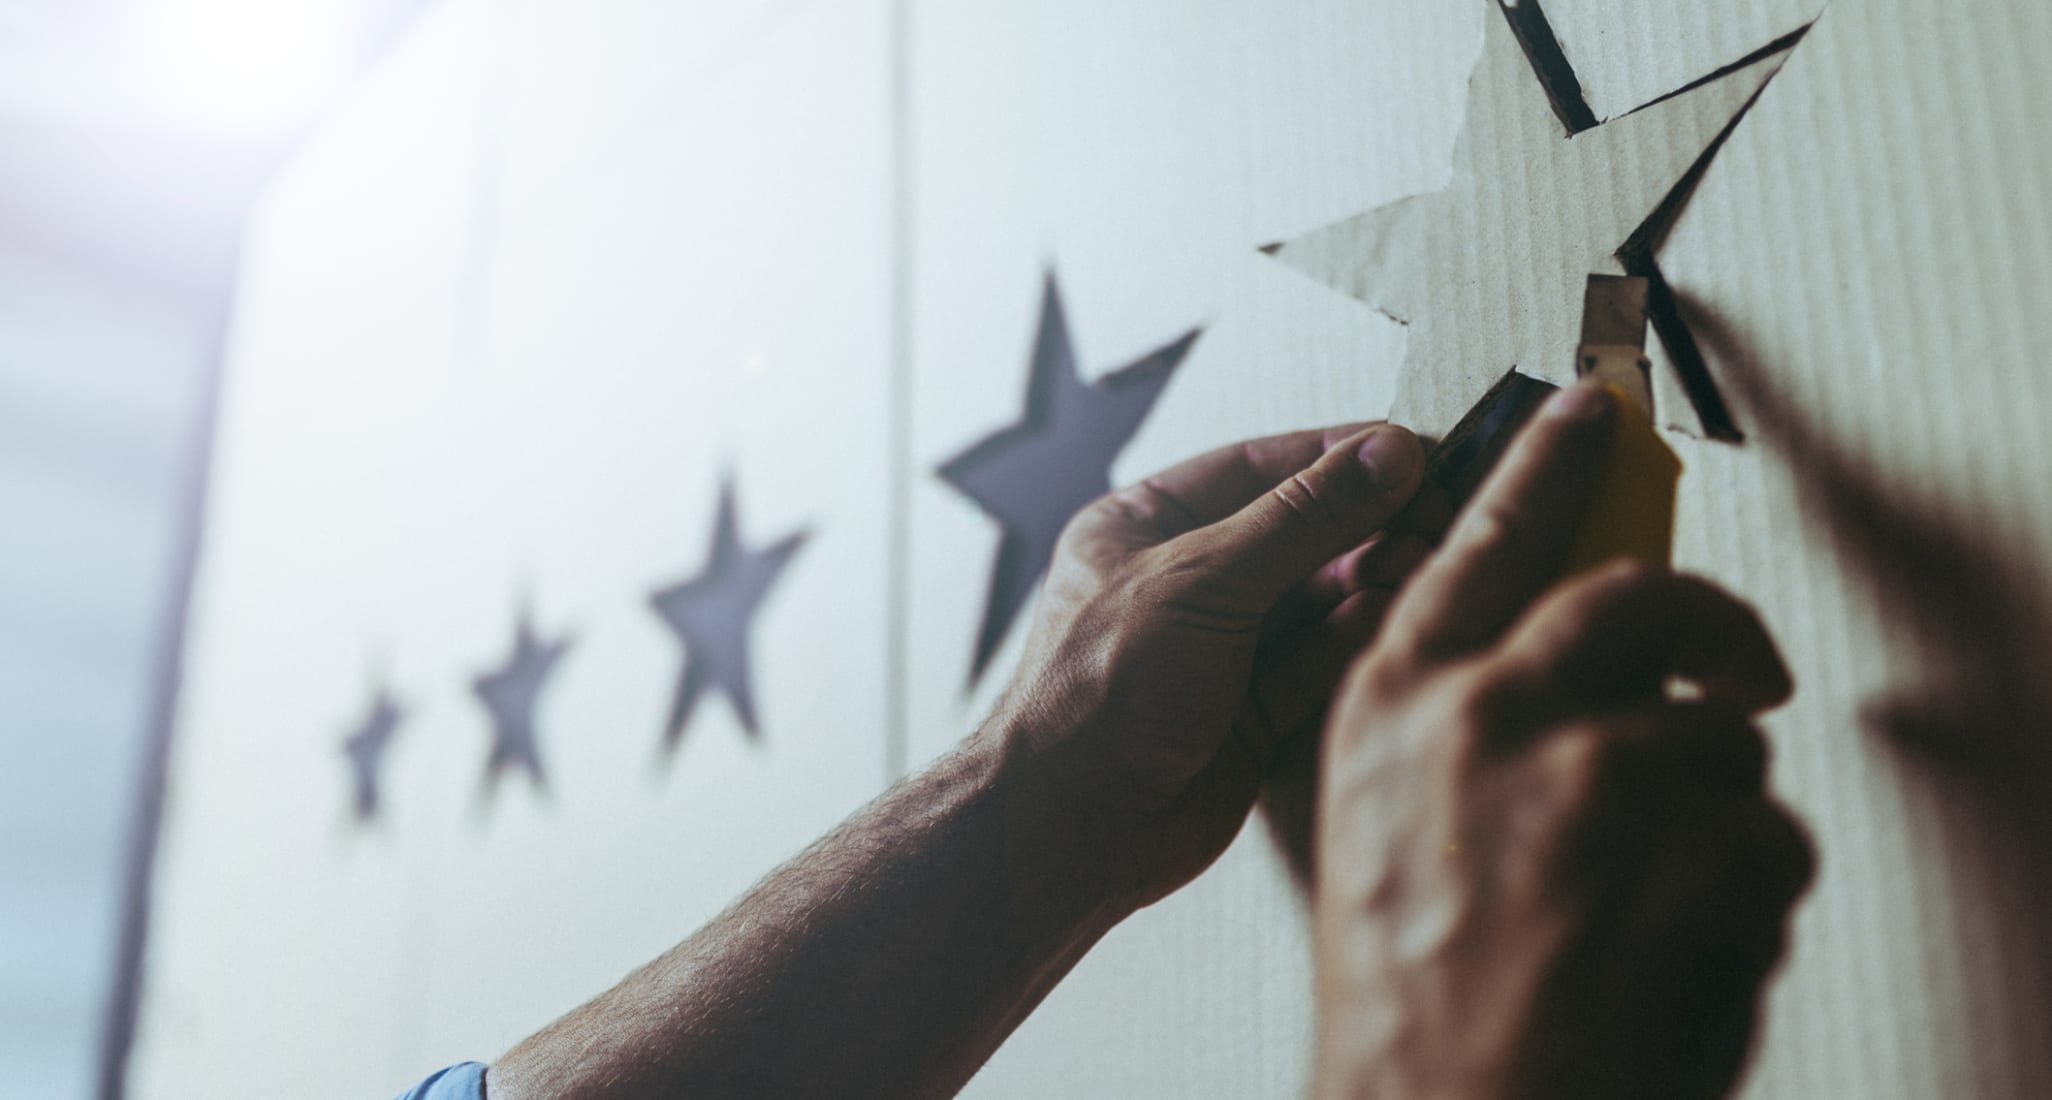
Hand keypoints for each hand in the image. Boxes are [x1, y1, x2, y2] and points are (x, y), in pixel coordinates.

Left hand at [982, 421, 1437, 907]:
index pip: (1262, 467)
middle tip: (1432, 522)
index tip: (1413, 457)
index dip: (1341, 459)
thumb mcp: (1201, 580)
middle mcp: (1186, 579)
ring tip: (1419, 569)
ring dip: (1372, 581)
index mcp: (1146, 525)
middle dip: (1368, 525)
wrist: (1068, 827)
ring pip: (1320, 598)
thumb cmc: (1096, 692)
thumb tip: (1386, 454)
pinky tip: (1390, 619)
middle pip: (1301, 533)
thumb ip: (1302, 518)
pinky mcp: (1254, 711)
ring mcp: (1222, 647)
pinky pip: (1320, 659)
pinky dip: (1357, 638)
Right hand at [1314, 384, 1814, 1099]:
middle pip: (1642, 600)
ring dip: (1714, 815)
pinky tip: (1676, 950)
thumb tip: (1551, 666)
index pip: (1482, 542)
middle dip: (1711, 626)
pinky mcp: (1695, 847)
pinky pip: (1773, 834)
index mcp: (1398, 708)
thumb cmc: (1407, 1002)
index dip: (1547, 468)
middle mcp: (1489, 716)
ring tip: (1653, 903)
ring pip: (1723, 737)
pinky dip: (1750, 896)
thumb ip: (1451, 727)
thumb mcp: (1381, 829)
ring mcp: (1596, 776)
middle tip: (1735, 662)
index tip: (1590, 412)